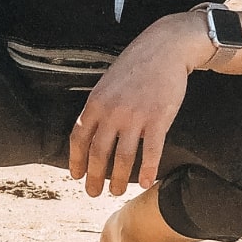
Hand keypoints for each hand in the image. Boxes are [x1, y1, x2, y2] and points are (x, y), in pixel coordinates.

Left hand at [68, 13, 209, 196]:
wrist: (164, 48)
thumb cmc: (135, 65)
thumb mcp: (107, 83)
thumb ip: (98, 107)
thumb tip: (90, 132)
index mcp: (95, 102)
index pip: (79, 138)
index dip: (76, 160)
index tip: (76, 176)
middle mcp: (112, 111)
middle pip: (99, 153)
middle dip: (94, 177)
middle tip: (93, 193)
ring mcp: (135, 116)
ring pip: (123, 157)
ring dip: (119, 179)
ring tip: (116, 192)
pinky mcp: (159, 118)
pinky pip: (151, 151)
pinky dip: (147, 170)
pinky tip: (145, 183)